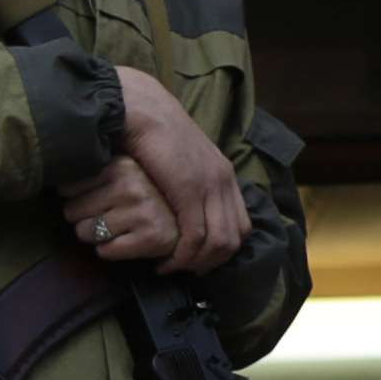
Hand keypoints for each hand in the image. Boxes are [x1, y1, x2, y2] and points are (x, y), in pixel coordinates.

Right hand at [65, 67, 245, 271]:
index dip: (224, 249)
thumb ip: (190, 180)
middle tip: (186, 272)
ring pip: (217, 243)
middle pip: (233, 238)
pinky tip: (164, 261)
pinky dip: (181, 257)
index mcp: (223, 173)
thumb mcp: (181, 159)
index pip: (241, 225)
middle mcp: (223, 180)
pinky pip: (194, 237)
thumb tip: (185, 206)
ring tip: (171, 268)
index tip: (200, 260)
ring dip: (195, 264)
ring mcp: (208, 185)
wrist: (139, 107)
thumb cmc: (150, 133)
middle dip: (211, 262)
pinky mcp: (188, 190)